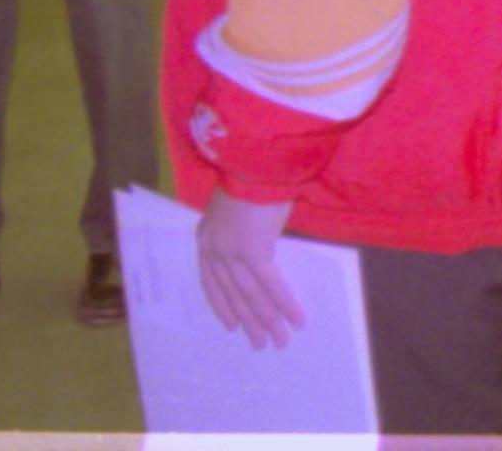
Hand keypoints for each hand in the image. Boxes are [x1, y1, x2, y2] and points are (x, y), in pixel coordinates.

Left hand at [196, 190, 303, 347]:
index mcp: (206, 236)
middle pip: (232, 294)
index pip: (211, 282)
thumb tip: (261, 246)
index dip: (222, 306)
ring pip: (251, 295)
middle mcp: (213, 248)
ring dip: (268, 321)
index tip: (231, 326)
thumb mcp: (239, 208)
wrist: (256, 159)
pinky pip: (271, 285)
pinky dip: (285, 304)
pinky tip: (296, 320)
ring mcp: (231, 252)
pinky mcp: (252, 251)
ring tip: (281, 342)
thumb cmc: (252, 176)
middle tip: (261, 344)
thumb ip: (243, 231)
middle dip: (249, 321)